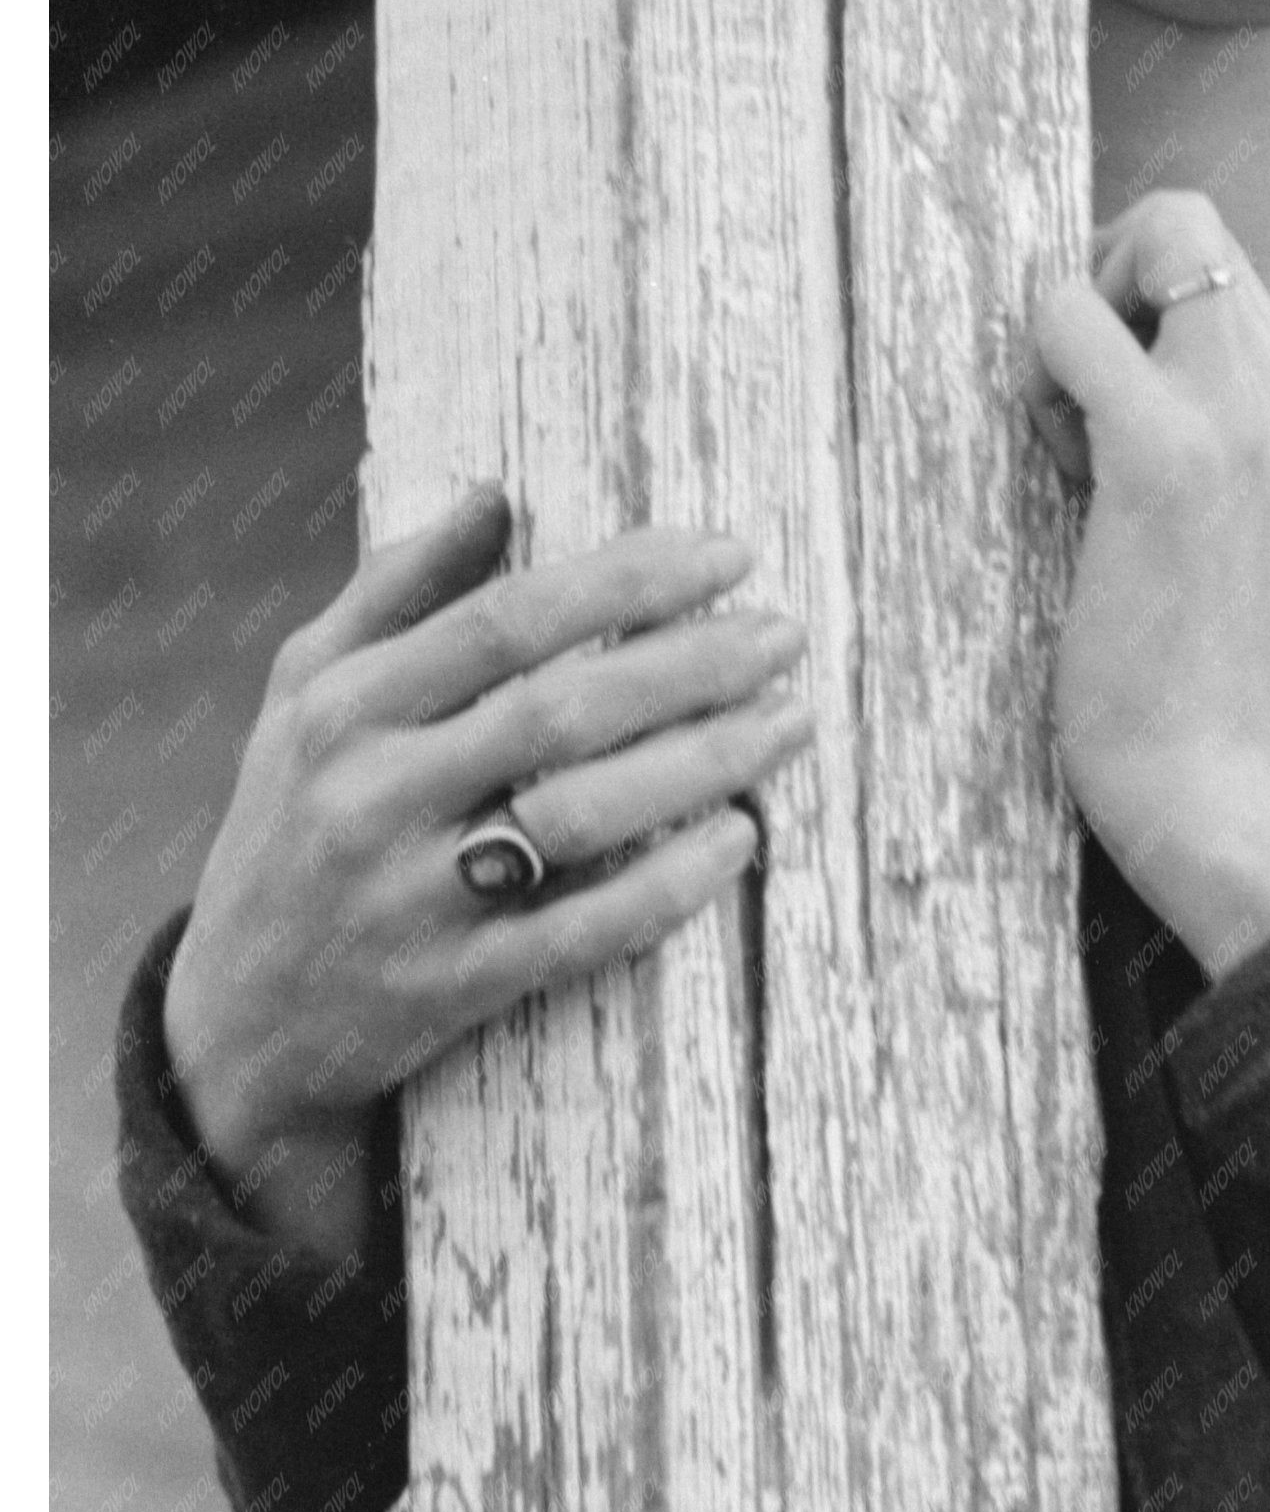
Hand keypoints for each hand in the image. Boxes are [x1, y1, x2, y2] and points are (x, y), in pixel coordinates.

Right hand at [161, 485, 817, 1215]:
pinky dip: (670, 884)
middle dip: (691, 664)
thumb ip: (396, 587)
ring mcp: (412, 898)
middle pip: (560, 713)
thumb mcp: (307, 691)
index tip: (727, 553)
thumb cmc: (294, 817)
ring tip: (790, 721)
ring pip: (582, 818)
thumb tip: (495, 494)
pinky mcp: (452, 988)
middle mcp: (372, 795)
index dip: (627, 581)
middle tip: (786, 634)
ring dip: (703, 765)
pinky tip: (742, 837)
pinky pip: (583, 931)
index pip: (507, 621)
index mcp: (343, 706)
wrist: (237, 1018)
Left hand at [1023, 195, 1269, 858]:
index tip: (1100, 376)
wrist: (1204, 772)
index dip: (1136, 281)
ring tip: (1072, 443)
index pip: (1219, 255)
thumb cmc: (1180, 660)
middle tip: (1072, 393)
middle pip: (1187, 217)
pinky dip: (1042, 362)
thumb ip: (1194, 419)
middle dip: (1100, 277)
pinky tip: (1057, 457)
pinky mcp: (1165, 452)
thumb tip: (1104, 330)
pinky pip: (1074, 318)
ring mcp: (1241, 416)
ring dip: (1071, 323)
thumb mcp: (1220, 513)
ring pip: (1143, 245)